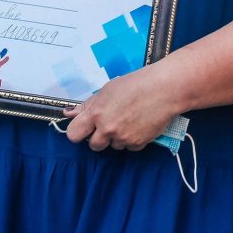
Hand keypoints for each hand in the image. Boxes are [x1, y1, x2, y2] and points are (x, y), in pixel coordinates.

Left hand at [63, 70, 177, 151]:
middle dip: (99, 137)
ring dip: (117, 137)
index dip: (77, 132)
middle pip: (93, 145)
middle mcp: (107, 128)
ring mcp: (123, 138)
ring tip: (128, 119)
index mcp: (96, 113)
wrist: (163, 89)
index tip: (83, 128)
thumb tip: (69, 114)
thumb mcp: (106, 90)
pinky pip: (129, 147)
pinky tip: (138, 124)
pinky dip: (132, 139)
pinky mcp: (137, 144)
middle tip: (109, 124)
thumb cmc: (134, 84)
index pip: (73, 134)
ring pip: (112, 146)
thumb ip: (87, 106)